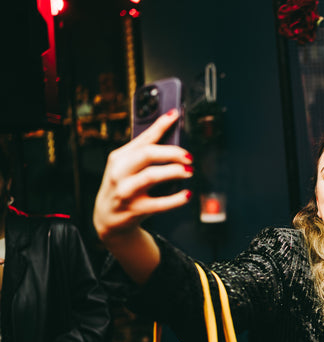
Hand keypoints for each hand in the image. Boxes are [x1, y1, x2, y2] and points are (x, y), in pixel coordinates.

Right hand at [93, 110, 193, 244]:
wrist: (107, 217)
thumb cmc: (123, 186)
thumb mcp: (126, 167)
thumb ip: (144, 151)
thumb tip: (171, 133)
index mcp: (119, 157)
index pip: (143, 138)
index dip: (160, 125)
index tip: (176, 115)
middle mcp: (120, 172)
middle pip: (147, 154)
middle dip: (171, 152)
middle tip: (189, 156)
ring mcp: (126, 191)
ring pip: (151, 176)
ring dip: (174, 172)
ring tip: (189, 171)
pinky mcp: (135, 209)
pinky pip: (159, 204)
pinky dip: (176, 199)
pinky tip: (187, 194)